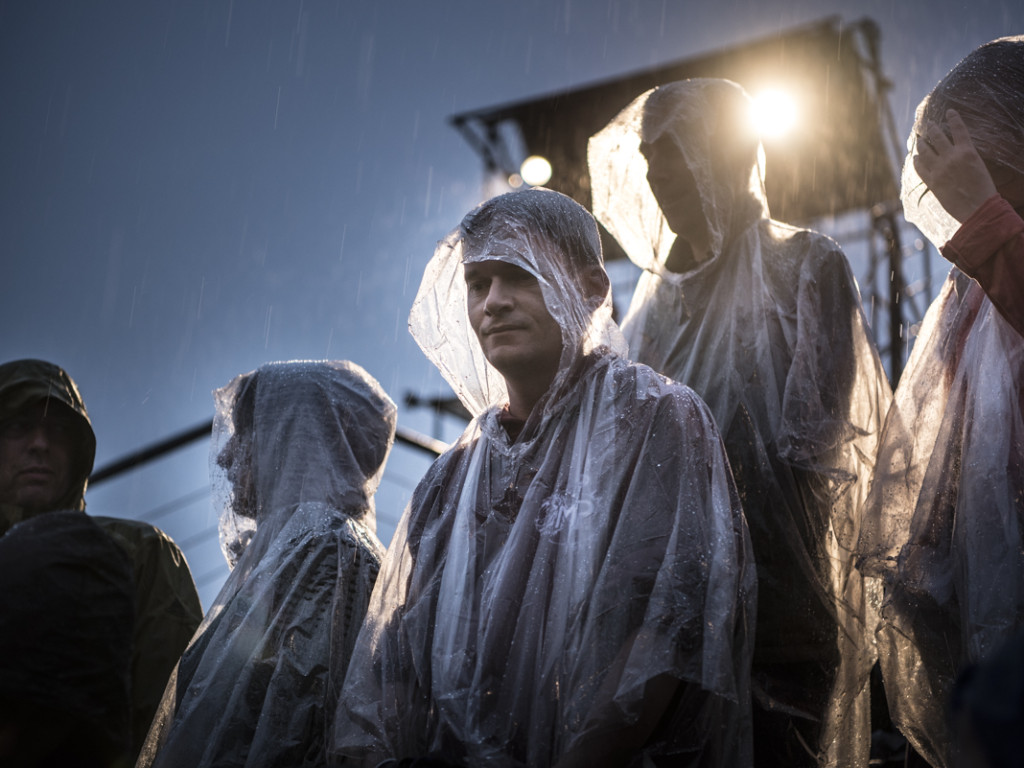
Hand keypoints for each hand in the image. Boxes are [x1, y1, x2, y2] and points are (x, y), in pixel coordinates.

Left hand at [913, 109, 997, 223]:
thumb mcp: (979, 166)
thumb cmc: (983, 189)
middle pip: (937, 137)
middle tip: (928, 125)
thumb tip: (954, 153)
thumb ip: (965, 156)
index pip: (959, 129)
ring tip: (919, 140)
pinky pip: (919, 168)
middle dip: (931, 129)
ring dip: (921, 144)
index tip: (949, 111)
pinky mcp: (931, 181)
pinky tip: (915, 158)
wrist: (977, 208)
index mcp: (968, 151)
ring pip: (925, 150)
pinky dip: (916, 161)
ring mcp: (939, 169)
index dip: (953, 118)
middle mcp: (951, 157)